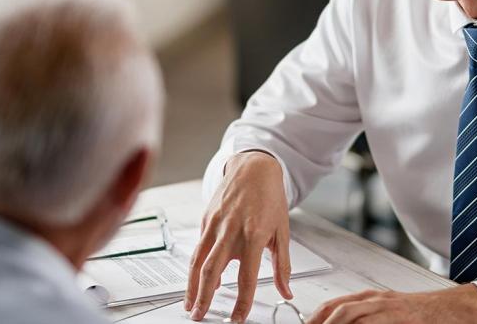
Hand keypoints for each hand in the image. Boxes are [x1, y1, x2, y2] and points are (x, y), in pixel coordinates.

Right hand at [184, 151, 292, 321]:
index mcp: (254, 236)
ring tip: (190, 305)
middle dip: (203, 299)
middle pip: (211, 272)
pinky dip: (195, 268)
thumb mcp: (282, 231)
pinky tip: (197, 282)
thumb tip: (286, 291)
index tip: (237, 318)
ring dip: (191, 287)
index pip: (246, 277)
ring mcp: (214, 225)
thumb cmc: (269, 197)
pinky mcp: (205, 220)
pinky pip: (198, 248)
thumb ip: (282, 266)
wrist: (253, 167)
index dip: (241, 302)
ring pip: (197, 261)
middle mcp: (230, 231)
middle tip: (199, 317)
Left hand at [307, 284, 476, 323]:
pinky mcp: (400, 318)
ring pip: (352, 314)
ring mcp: (388, 308)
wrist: (454, 309)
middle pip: (339, 309)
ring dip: (334, 323)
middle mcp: (376, 300)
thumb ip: (368, 318)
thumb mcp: (390, 313)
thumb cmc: (423, 315)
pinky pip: (374, 323)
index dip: (316, 316)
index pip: (335, 304)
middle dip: (320, 321)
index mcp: (371, 299)